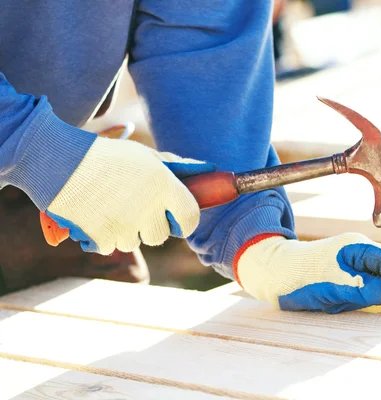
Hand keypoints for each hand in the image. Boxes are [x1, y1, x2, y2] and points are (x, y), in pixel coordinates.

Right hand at [42, 137, 214, 254]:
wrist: (57, 159)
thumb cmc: (106, 155)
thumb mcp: (146, 156)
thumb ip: (180, 167)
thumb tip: (212, 169)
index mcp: (164, 186)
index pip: (191, 218)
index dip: (184, 220)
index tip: (175, 218)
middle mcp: (148, 208)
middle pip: (161, 235)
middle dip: (151, 224)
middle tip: (134, 205)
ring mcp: (124, 225)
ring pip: (135, 242)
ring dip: (126, 229)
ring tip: (110, 205)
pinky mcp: (101, 237)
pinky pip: (111, 246)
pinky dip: (103, 235)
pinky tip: (94, 214)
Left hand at [234, 232, 380, 315]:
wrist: (275, 277)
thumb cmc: (298, 277)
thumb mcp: (330, 285)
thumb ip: (361, 289)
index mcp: (358, 247)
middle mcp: (362, 256)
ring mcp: (358, 269)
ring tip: (379, 316)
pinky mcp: (352, 283)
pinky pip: (370, 295)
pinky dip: (372, 306)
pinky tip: (367, 313)